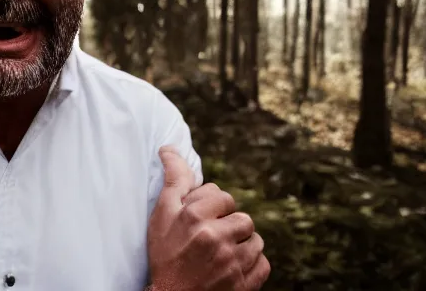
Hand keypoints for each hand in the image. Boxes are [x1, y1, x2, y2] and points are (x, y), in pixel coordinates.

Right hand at [147, 146, 269, 290]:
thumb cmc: (164, 255)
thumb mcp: (162, 216)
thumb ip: (173, 181)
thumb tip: (169, 148)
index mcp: (194, 217)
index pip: (221, 196)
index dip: (211, 209)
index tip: (199, 223)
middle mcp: (215, 236)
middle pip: (241, 217)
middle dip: (227, 225)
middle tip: (209, 240)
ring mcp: (232, 262)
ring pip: (254, 239)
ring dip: (241, 244)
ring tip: (221, 255)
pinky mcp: (245, 283)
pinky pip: (263, 263)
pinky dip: (252, 265)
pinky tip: (233, 268)